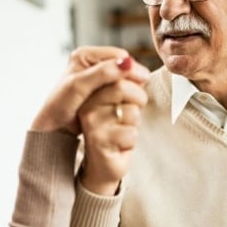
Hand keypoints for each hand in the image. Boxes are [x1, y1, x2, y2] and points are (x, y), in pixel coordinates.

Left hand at [31, 46, 148, 134]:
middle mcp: (91, 62)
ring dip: (129, 88)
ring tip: (133, 100)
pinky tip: (124, 104)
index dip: (131, 68)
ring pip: (122, 79)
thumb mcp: (80, 86)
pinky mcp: (100, 90)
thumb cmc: (60, 105)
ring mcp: (96, 77)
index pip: (119, 55)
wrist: (52, 126)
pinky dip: (123, 96)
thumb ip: (103, 73)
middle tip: (139, 93)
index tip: (142, 81)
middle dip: (130, 79)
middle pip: (122, 66)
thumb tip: (127, 63)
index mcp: (84, 54)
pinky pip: (119, 89)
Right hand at [76, 57, 149, 195]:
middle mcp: (87, 104)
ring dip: (135, 123)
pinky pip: (131, 133)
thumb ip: (124, 80)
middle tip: (135, 110)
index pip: (117, 71)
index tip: (139, 87)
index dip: (136, 79)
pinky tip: (120, 145)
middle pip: (122, 87)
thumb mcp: (119, 101)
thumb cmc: (116, 128)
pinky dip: (132, 141)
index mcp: (90, 91)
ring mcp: (92, 123)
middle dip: (139, 99)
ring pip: (131, 112)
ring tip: (122, 130)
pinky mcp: (99, 141)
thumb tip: (130, 62)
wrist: (103, 164)